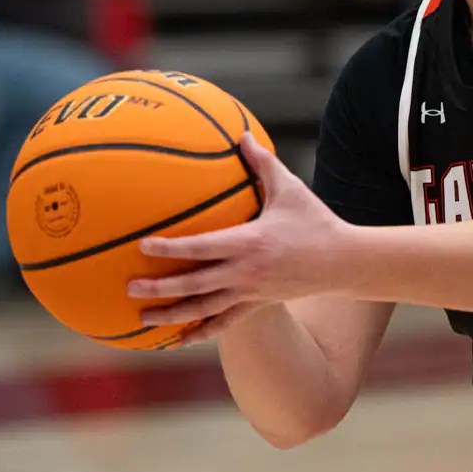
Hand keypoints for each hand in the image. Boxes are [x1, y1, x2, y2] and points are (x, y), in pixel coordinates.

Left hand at [128, 136, 352, 343]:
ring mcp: (250, 293)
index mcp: (250, 243)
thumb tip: (242, 133)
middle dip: (161, 288)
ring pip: (204, 310)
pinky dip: (200, 332)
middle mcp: (246, 272)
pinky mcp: (257, 306)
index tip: (144, 245)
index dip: (171, 248)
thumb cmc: (315, 221)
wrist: (343, 262)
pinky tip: (179, 338)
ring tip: (143, 317)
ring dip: (172, 315)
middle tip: (129, 286)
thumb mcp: (290, 189)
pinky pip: (224, 324)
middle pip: (195, 284)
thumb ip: (263, 163)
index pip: (202, 247)